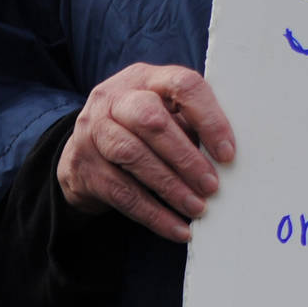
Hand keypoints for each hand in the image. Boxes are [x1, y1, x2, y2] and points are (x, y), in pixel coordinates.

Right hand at [56, 63, 237, 241]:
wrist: (80, 155)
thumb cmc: (137, 132)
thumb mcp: (162, 115)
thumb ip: (189, 124)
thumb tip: (224, 158)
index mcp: (143, 78)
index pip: (181, 85)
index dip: (209, 118)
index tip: (227, 154)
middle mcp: (112, 99)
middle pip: (150, 120)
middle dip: (185, 157)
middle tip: (211, 186)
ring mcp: (93, 132)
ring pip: (133, 156)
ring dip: (170, 187)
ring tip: (197, 208)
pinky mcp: (84, 167)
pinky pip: (121, 192)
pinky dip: (153, 214)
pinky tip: (176, 228)